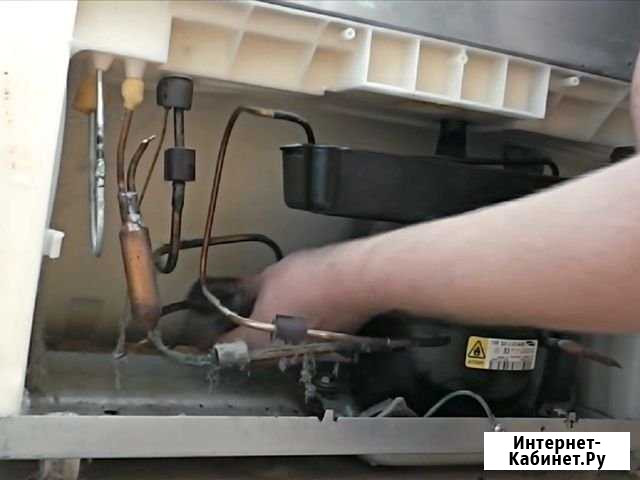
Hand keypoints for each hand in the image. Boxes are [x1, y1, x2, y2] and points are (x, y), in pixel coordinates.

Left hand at [219, 242, 375, 347]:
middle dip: (239, 336)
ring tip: (263, 312)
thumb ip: (247, 288)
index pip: (222, 349)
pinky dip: (289, 331)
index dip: (207, 340)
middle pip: (248, 352)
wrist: (356, 283)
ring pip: (274, 349)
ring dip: (265, 334)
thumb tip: (235, 290)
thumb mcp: (269, 276)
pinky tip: (292, 312)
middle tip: (232, 318)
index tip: (199, 335)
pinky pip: (297, 344)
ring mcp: (302, 354)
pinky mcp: (323, 347)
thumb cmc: (311, 279)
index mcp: (257, 341)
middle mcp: (278, 355)